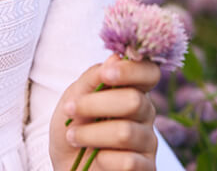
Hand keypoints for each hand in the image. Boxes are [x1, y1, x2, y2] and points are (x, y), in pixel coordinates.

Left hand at [49, 54, 159, 170]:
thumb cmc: (73, 127)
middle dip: (94, 104)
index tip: (105, 74)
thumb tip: (116, 57)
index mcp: (132, 90)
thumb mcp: (73, 97)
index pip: (149, 72)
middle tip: (70, 110)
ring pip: (125, 132)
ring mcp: (148, 142)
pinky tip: (95, 158)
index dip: (131, 70)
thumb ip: (93, 78)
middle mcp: (145, 114)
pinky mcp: (146, 168)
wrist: (67, 165)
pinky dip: (103, 159)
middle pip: (134, 101)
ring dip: (90, 134)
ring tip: (73, 136)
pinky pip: (129, 162)